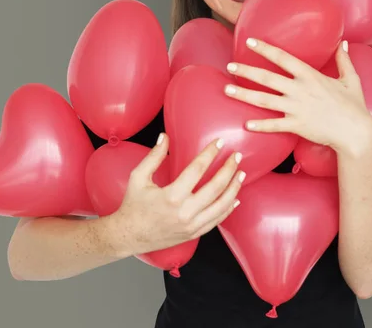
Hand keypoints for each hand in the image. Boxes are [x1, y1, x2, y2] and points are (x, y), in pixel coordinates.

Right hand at [112, 134, 244, 255]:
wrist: (130, 235)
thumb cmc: (133, 205)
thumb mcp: (138, 177)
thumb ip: (153, 156)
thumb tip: (165, 137)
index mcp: (171, 196)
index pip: (198, 169)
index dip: (210, 153)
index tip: (220, 143)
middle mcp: (185, 212)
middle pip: (215, 187)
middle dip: (229, 169)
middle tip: (237, 156)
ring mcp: (191, 225)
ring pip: (221, 205)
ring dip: (234, 188)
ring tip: (241, 174)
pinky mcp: (194, 233)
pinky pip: (217, 221)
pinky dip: (228, 208)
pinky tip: (235, 198)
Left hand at [224, 38, 371, 154]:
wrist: (356, 132)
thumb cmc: (354, 107)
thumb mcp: (352, 80)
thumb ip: (344, 60)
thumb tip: (344, 43)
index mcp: (310, 76)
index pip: (283, 58)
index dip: (265, 49)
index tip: (250, 41)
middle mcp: (299, 89)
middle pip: (267, 78)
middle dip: (246, 70)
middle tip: (229, 65)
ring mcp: (296, 108)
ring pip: (264, 100)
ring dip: (244, 94)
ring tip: (227, 89)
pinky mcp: (296, 125)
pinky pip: (274, 125)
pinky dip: (260, 125)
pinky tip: (246, 124)